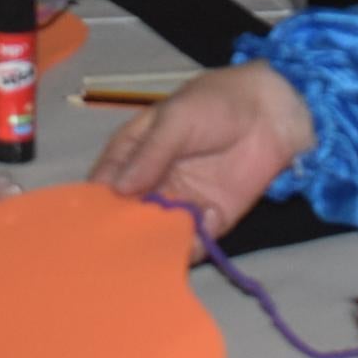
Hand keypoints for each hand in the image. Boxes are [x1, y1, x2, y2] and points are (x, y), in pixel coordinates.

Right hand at [89, 62, 314, 249]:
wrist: (272, 111)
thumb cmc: (215, 103)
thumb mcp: (175, 119)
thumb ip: (149, 154)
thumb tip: (117, 189)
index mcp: (133, 154)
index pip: (104, 184)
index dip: (94, 205)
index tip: (85, 228)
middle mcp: (151, 184)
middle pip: (128, 217)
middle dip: (122, 235)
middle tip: (115, 253)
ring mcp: (181, 204)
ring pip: (158, 235)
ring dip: (155, 246)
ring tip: (154, 254)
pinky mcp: (211, 220)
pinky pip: (193, 242)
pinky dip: (191, 246)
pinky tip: (199, 232)